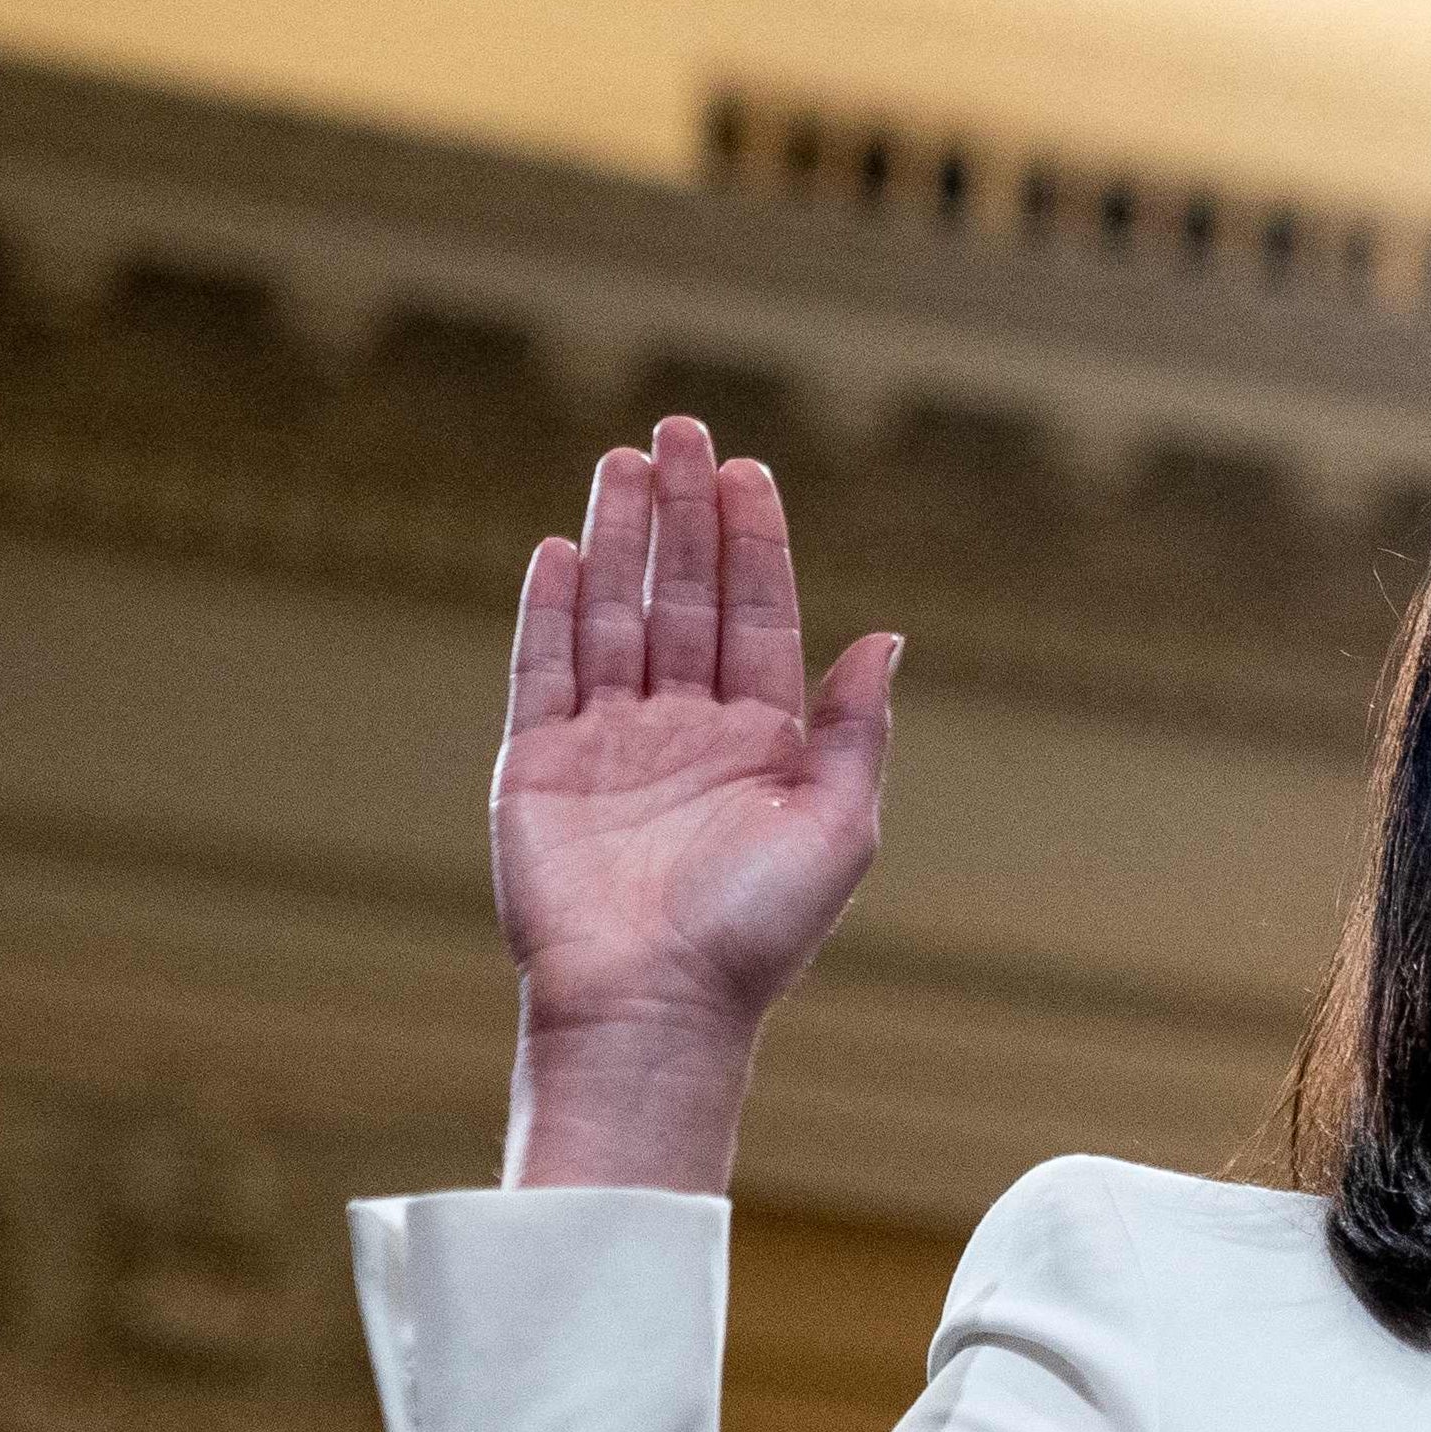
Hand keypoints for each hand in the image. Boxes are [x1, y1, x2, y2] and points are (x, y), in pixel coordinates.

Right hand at [492, 414, 896, 1047]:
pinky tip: (566, 548)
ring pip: (615, 616)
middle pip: (683, 598)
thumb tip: (889, 638)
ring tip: (624, 459)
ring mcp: (610, 744)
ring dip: (621, 537)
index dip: (754, 544)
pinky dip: (553, 609)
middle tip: (680, 428)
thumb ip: (858, 729)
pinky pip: (545, 669)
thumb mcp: (839, 826)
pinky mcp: (541, 764)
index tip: (749, 472)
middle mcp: (686, 732)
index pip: (757, 618)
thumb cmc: (757, 931)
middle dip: (684, 514)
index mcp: (763, 743)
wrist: (656, 1003)